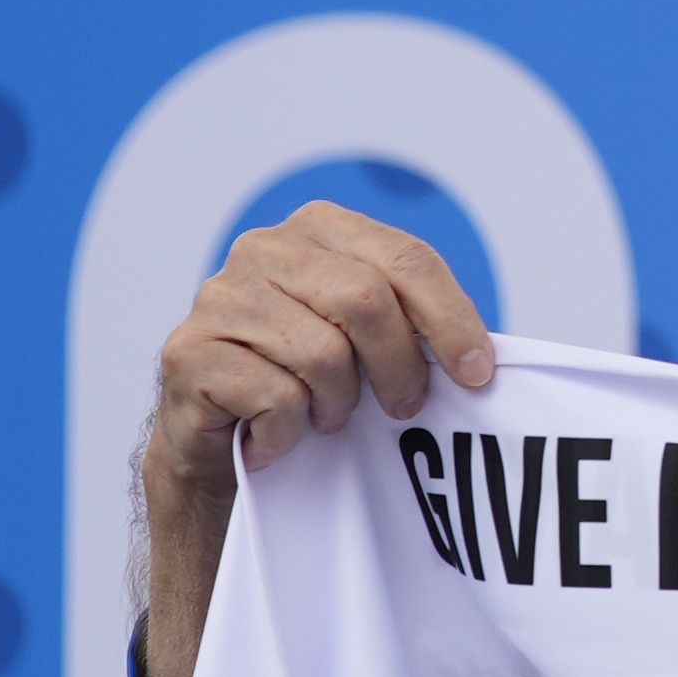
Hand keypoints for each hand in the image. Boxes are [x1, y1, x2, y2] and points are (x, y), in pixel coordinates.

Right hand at [139, 203, 492, 676]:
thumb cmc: (310, 388)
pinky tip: (276, 439)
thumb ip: (416, 322)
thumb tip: (491, 354)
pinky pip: (274, 396)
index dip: (451, 319)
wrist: (219, 448)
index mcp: (317, 228)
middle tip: (403, 410)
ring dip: (338, 404)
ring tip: (324, 419)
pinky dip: (289, 433)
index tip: (478, 376)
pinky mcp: (186, 353)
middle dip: (400, 367)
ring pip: (322, 352)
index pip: (405, 258)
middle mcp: (262, 248)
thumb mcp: (371, 343)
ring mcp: (217, 297)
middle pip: (366, 298)